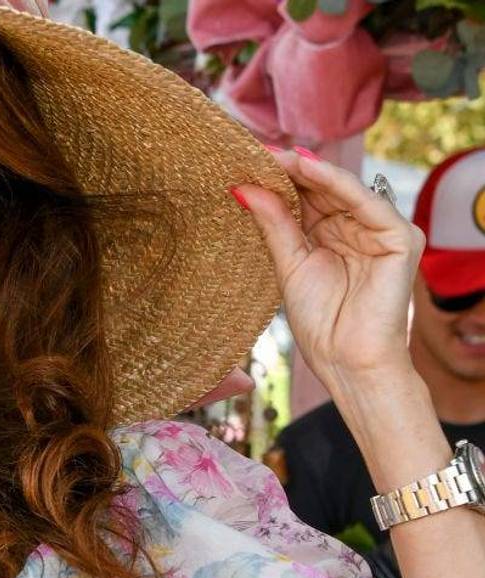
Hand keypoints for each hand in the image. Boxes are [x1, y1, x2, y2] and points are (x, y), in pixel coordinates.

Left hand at [232, 148, 423, 392]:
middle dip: (288, 169)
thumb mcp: (288, 264)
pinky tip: (306, 168)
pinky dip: (336, 183)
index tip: (243, 159)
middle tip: (252, 149)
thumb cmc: (320, 322)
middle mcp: (356, 227)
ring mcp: (381, 231)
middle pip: (321, 188)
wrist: (347, 361)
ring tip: (273, 155)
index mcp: (330, 234)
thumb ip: (273, 224)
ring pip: (341, 189)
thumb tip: (242, 187)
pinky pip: (365, 202)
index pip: (303, 196)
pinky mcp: (401, 238)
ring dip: (307, 170)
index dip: (276, 178)